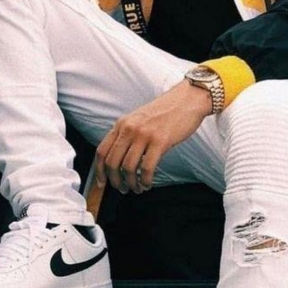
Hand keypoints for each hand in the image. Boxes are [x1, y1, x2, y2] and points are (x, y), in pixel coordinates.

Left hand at [94, 79, 211, 193]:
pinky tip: (148, 183)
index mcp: (122, 123)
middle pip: (112, 162)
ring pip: (128, 168)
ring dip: (131, 183)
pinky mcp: (160, 141)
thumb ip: (127, 134)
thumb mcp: (139, 119)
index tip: (101, 183)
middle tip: (123, 189)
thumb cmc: (166, 111)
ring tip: (138, 188)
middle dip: (115, 181)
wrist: (188, 99)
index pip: (102, 151)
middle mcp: (130, 128)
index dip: (99, 171)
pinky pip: (147, 168)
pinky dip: (145, 181)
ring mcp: (144, 134)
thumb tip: (119, 159)